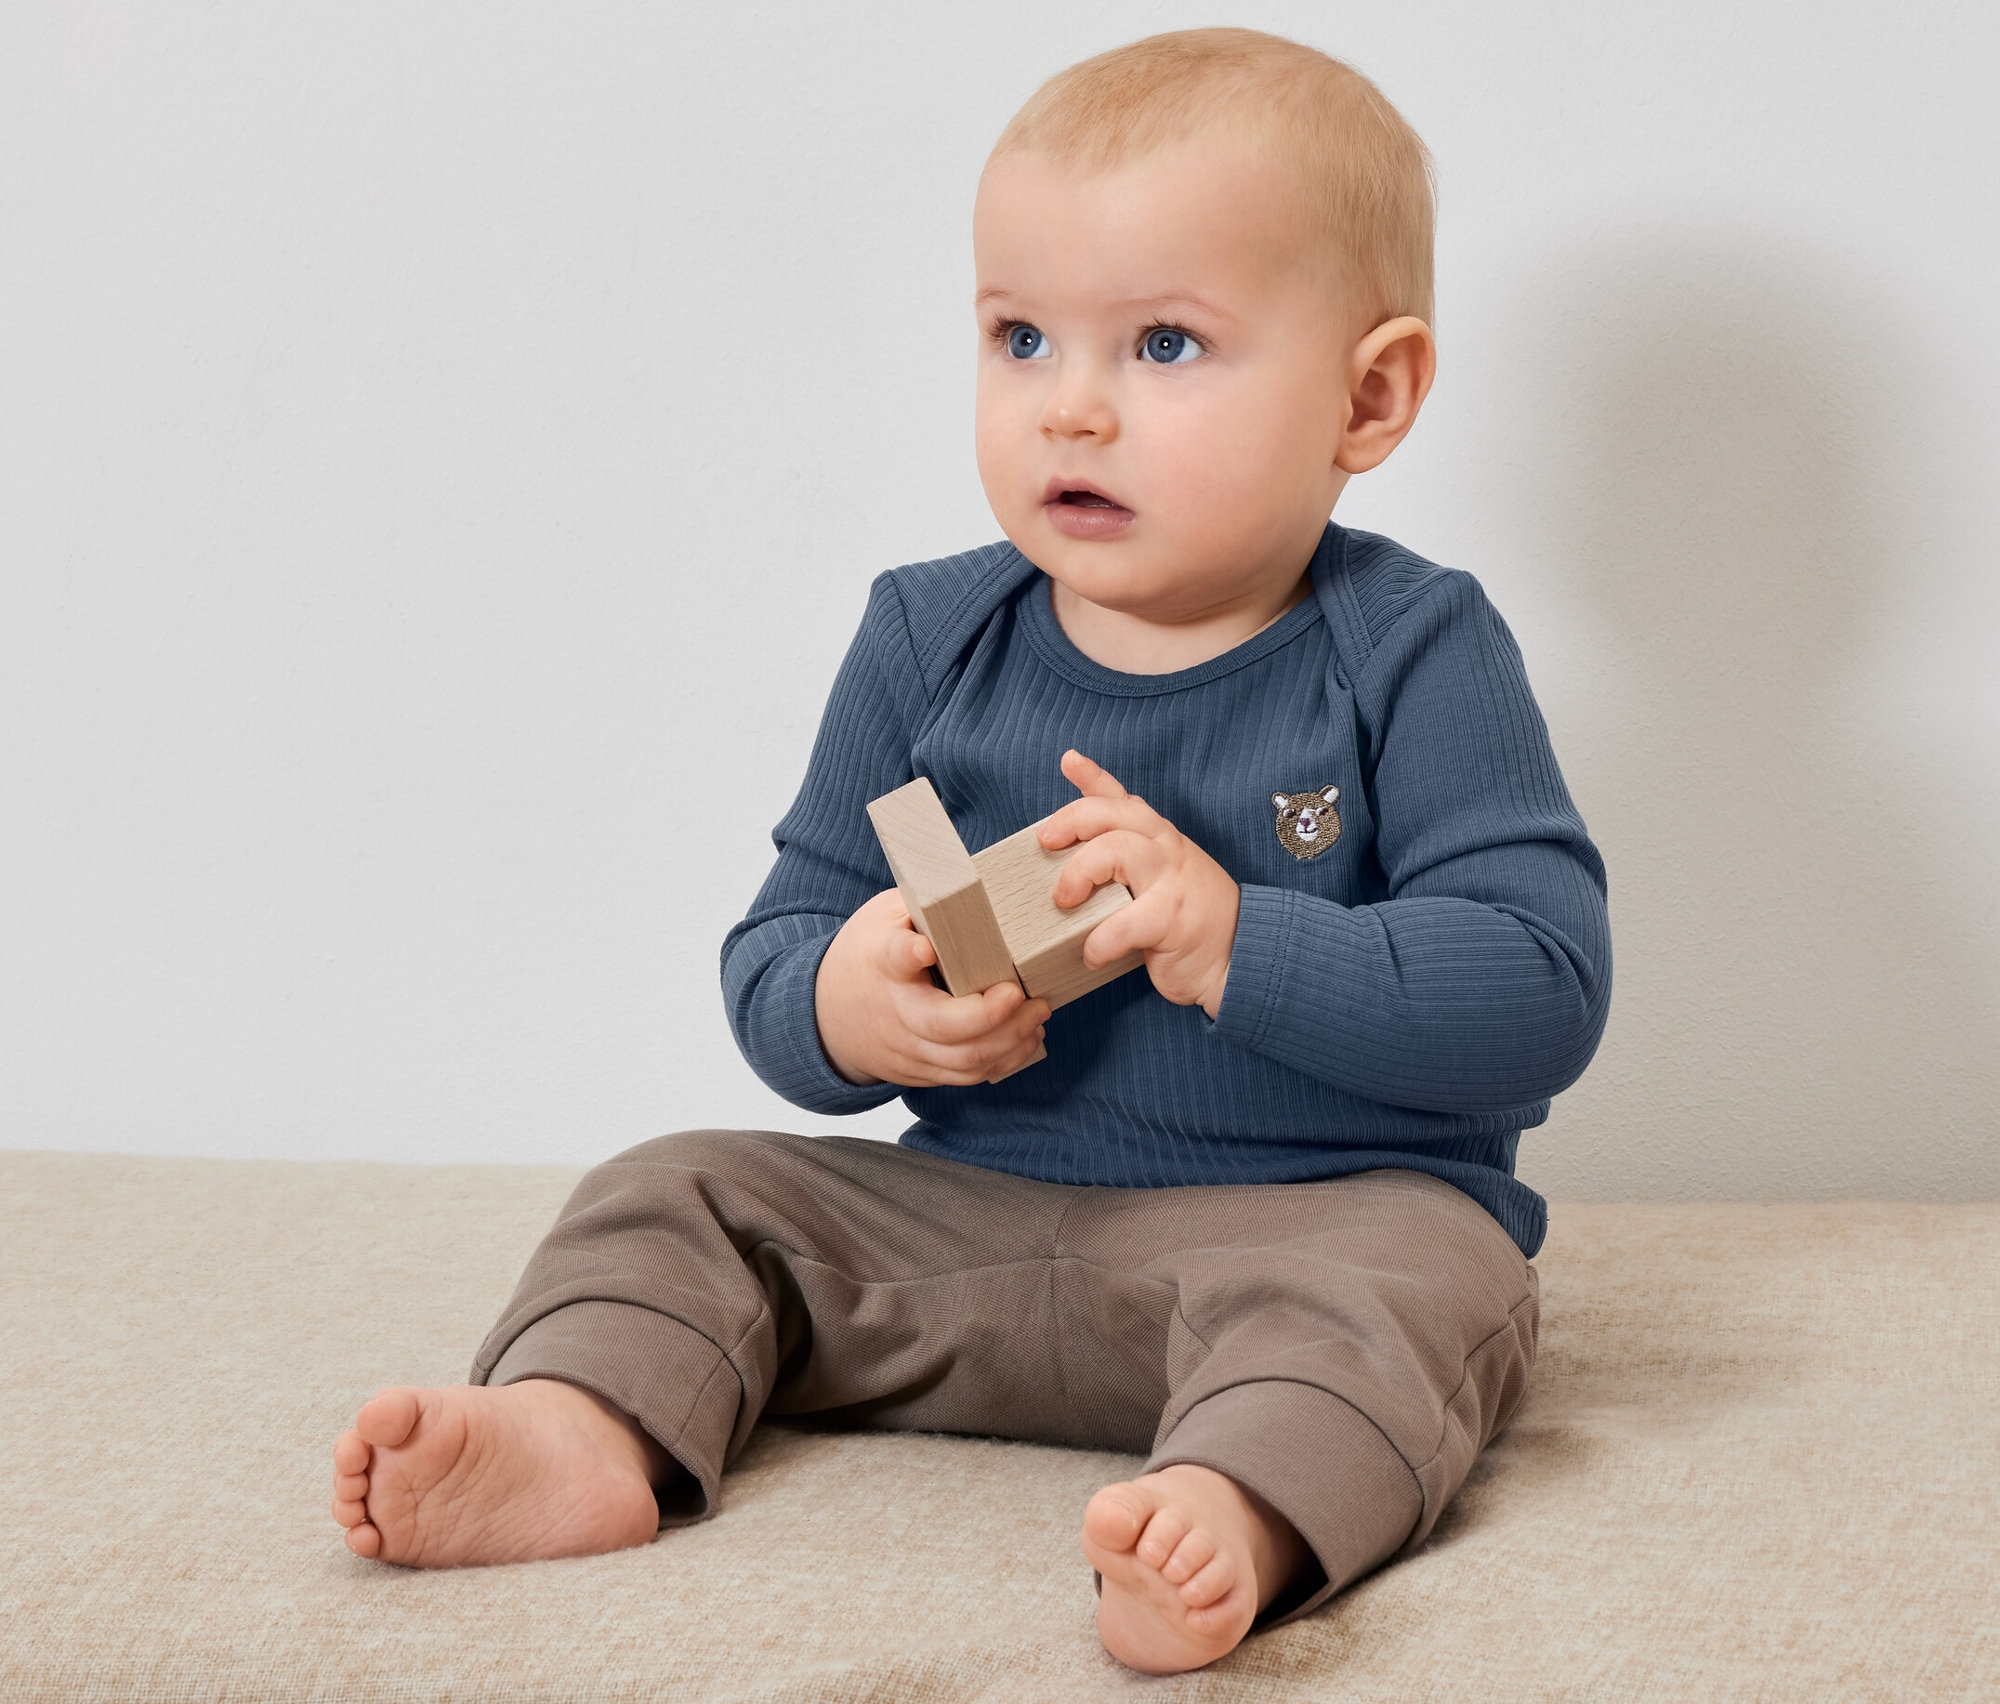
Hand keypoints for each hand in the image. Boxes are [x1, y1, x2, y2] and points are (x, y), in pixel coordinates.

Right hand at [814, 888, 1050, 1087]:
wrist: (829, 1017)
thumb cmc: (868, 958)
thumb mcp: (884, 918)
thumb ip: (925, 907)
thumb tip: (976, 886)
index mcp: (882, 962)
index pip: (892, 957)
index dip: (908, 953)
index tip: (923, 947)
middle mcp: (895, 1011)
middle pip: (941, 1025)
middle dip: (990, 1016)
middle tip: (1023, 995)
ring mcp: (909, 1047)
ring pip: (963, 1059)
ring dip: (1009, 1040)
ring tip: (1037, 1013)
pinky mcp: (923, 1070)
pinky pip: (967, 1075)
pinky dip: (1004, 1059)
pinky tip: (1026, 1036)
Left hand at [1037, 750, 1239, 1017]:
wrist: (1241, 957)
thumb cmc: (1190, 920)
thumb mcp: (1161, 879)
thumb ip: (1126, 865)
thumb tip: (1068, 867)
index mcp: (1159, 838)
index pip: (1123, 799)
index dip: (1093, 777)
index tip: (1069, 761)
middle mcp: (1165, 849)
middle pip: (1111, 815)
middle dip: (1071, 822)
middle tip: (1046, 844)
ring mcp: (1171, 880)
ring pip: (1117, 851)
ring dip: (1080, 873)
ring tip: (1064, 901)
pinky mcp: (1172, 919)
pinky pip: (1125, 923)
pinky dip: (1100, 941)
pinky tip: (1092, 954)